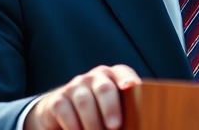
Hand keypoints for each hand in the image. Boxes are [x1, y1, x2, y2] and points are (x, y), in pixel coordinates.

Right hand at [24, 64, 141, 129]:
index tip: (131, 87)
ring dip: (92, 123)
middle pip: (104, 88)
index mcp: (113, 77)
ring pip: (85, 102)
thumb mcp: (113, 110)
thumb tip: (140, 124)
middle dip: (110, 108)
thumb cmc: (98, 113)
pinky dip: (73, 125)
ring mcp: (75, 86)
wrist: (63, 113)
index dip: (128, 80)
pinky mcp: (58, 99)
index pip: (123, 73)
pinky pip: (65, 110)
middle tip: (115, 126)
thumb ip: (127, 111)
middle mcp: (94, 78)